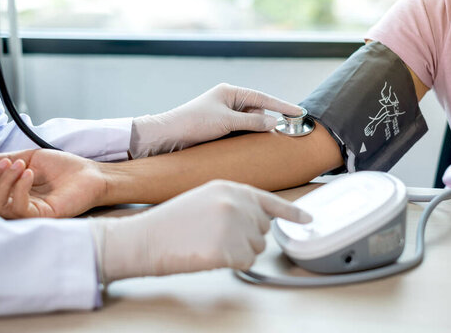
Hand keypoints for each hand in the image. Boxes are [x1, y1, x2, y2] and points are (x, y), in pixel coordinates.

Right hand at [0, 149, 105, 218]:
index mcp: (11, 195)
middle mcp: (16, 207)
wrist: (91, 173)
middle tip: (8, 162)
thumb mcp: (28, 157)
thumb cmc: (63, 167)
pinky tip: (30, 173)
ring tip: (21, 166)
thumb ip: (4, 160)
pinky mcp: (42, 217)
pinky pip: (18, 208)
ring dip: (3, 181)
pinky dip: (19, 188)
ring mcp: (29, 214)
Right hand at [88, 180, 311, 282]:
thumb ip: (234, 203)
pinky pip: (245, 262)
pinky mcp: (228, 248)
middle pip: (263, 229)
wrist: (143, 237)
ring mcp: (233, 225)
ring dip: (238, 251)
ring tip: (209, 243)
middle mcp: (236, 202)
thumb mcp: (205, 198)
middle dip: (246, 237)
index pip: (269, 201)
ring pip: (257, 248)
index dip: (291, 213)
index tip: (307, 220)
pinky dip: (230, 263)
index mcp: (230, 187)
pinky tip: (208, 254)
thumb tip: (258, 220)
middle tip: (214, 236)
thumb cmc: (170, 222)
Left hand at [129, 83, 301, 157]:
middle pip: (257, 112)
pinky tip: (236, 144)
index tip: (299, 112)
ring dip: (249, 132)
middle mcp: (228, 101)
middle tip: (264, 135)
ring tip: (236, 140)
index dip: (282, 106)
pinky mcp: (219, 127)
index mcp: (230, 92)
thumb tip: (272, 123)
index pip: (263, 98)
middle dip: (261, 123)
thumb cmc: (193, 123)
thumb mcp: (226, 122)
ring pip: (249, 123)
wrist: (167, 136)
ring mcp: (224, 114)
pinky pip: (239, 131)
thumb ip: (251, 122)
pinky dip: (242, 137)